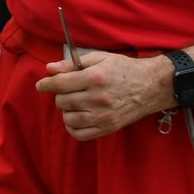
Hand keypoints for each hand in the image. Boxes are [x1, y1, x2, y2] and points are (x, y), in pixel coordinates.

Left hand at [35, 52, 175, 140]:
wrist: (151, 86)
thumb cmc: (124, 69)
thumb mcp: (100, 59)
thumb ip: (72, 64)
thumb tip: (50, 69)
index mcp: (95, 78)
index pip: (60, 84)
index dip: (46, 84)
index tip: (42, 85)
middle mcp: (98, 98)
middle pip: (63, 101)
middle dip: (60, 95)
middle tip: (68, 91)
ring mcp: (104, 115)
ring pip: (69, 118)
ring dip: (66, 111)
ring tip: (74, 104)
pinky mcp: (108, 128)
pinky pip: (80, 134)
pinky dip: (73, 127)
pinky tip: (77, 118)